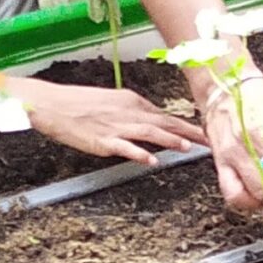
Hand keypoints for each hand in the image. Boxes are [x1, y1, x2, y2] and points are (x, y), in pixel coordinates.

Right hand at [12, 77, 211, 163]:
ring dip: (169, 139)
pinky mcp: (102, 140)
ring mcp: (116, 127)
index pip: (166, 115)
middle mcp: (129, 112)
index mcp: (132, 102)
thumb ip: (135, 114)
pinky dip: (138, 153)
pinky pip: (124, 147)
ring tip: (187, 147)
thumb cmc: (80, 104)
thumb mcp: (113, 103)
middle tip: (210, 141)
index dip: (188, 124)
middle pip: (165, 123)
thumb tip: (154, 123)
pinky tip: (151, 160)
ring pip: (149, 132)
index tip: (207, 132)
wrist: (52, 104)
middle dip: (190, 132)